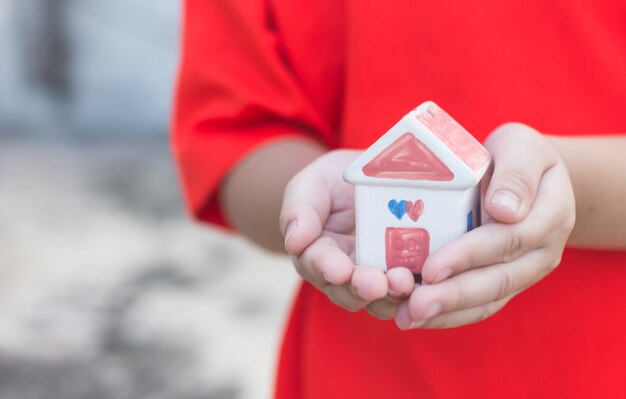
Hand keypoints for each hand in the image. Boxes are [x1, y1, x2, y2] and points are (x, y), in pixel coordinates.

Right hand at [280, 150, 415, 318]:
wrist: (373, 176)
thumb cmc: (333, 181)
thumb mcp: (311, 185)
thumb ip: (300, 210)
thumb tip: (293, 242)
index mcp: (316, 253)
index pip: (317, 264)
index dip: (327, 268)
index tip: (339, 270)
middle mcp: (344, 274)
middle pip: (348, 291)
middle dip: (362, 288)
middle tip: (376, 283)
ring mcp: (377, 276)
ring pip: (379, 300)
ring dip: (391, 296)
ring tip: (404, 283)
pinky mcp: (407, 274)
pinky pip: (411, 292)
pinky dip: (418, 292)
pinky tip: (428, 286)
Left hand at [395, 123, 575, 328]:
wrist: (526, 175)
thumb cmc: (516, 154)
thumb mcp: (520, 146)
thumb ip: (516, 173)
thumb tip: (505, 210)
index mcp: (551, 214)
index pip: (509, 239)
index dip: (469, 255)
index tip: (431, 267)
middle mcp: (543, 251)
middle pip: (499, 280)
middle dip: (454, 295)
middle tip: (414, 305)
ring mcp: (525, 272)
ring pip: (489, 301)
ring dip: (448, 313)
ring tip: (409, 318)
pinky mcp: (505, 282)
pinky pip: (481, 306)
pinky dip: (450, 315)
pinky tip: (418, 318)